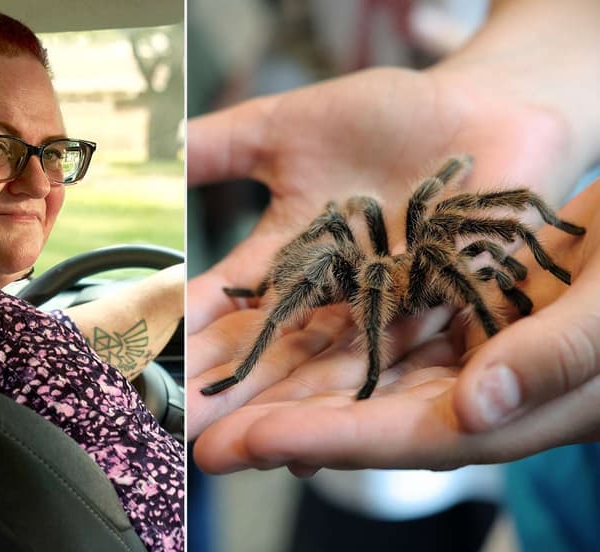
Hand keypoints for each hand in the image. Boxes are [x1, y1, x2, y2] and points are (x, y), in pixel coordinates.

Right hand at [188, 65, 576, 436]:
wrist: (487, 111)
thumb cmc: (390, 116)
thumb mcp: (286, 127)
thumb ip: (221, 147)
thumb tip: (154, 150)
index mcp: (289, 253)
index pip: (224, 302)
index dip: (184, 330)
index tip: (137, 359)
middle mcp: (329, 295)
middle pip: (268, 350)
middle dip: (224, 390)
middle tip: (178, 430)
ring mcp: (381, 310)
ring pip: (323, 369)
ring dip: (278, 410)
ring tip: (234, 448)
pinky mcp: (437, 314)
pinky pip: (396, 361)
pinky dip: (354, 400)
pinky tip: (314, 449)